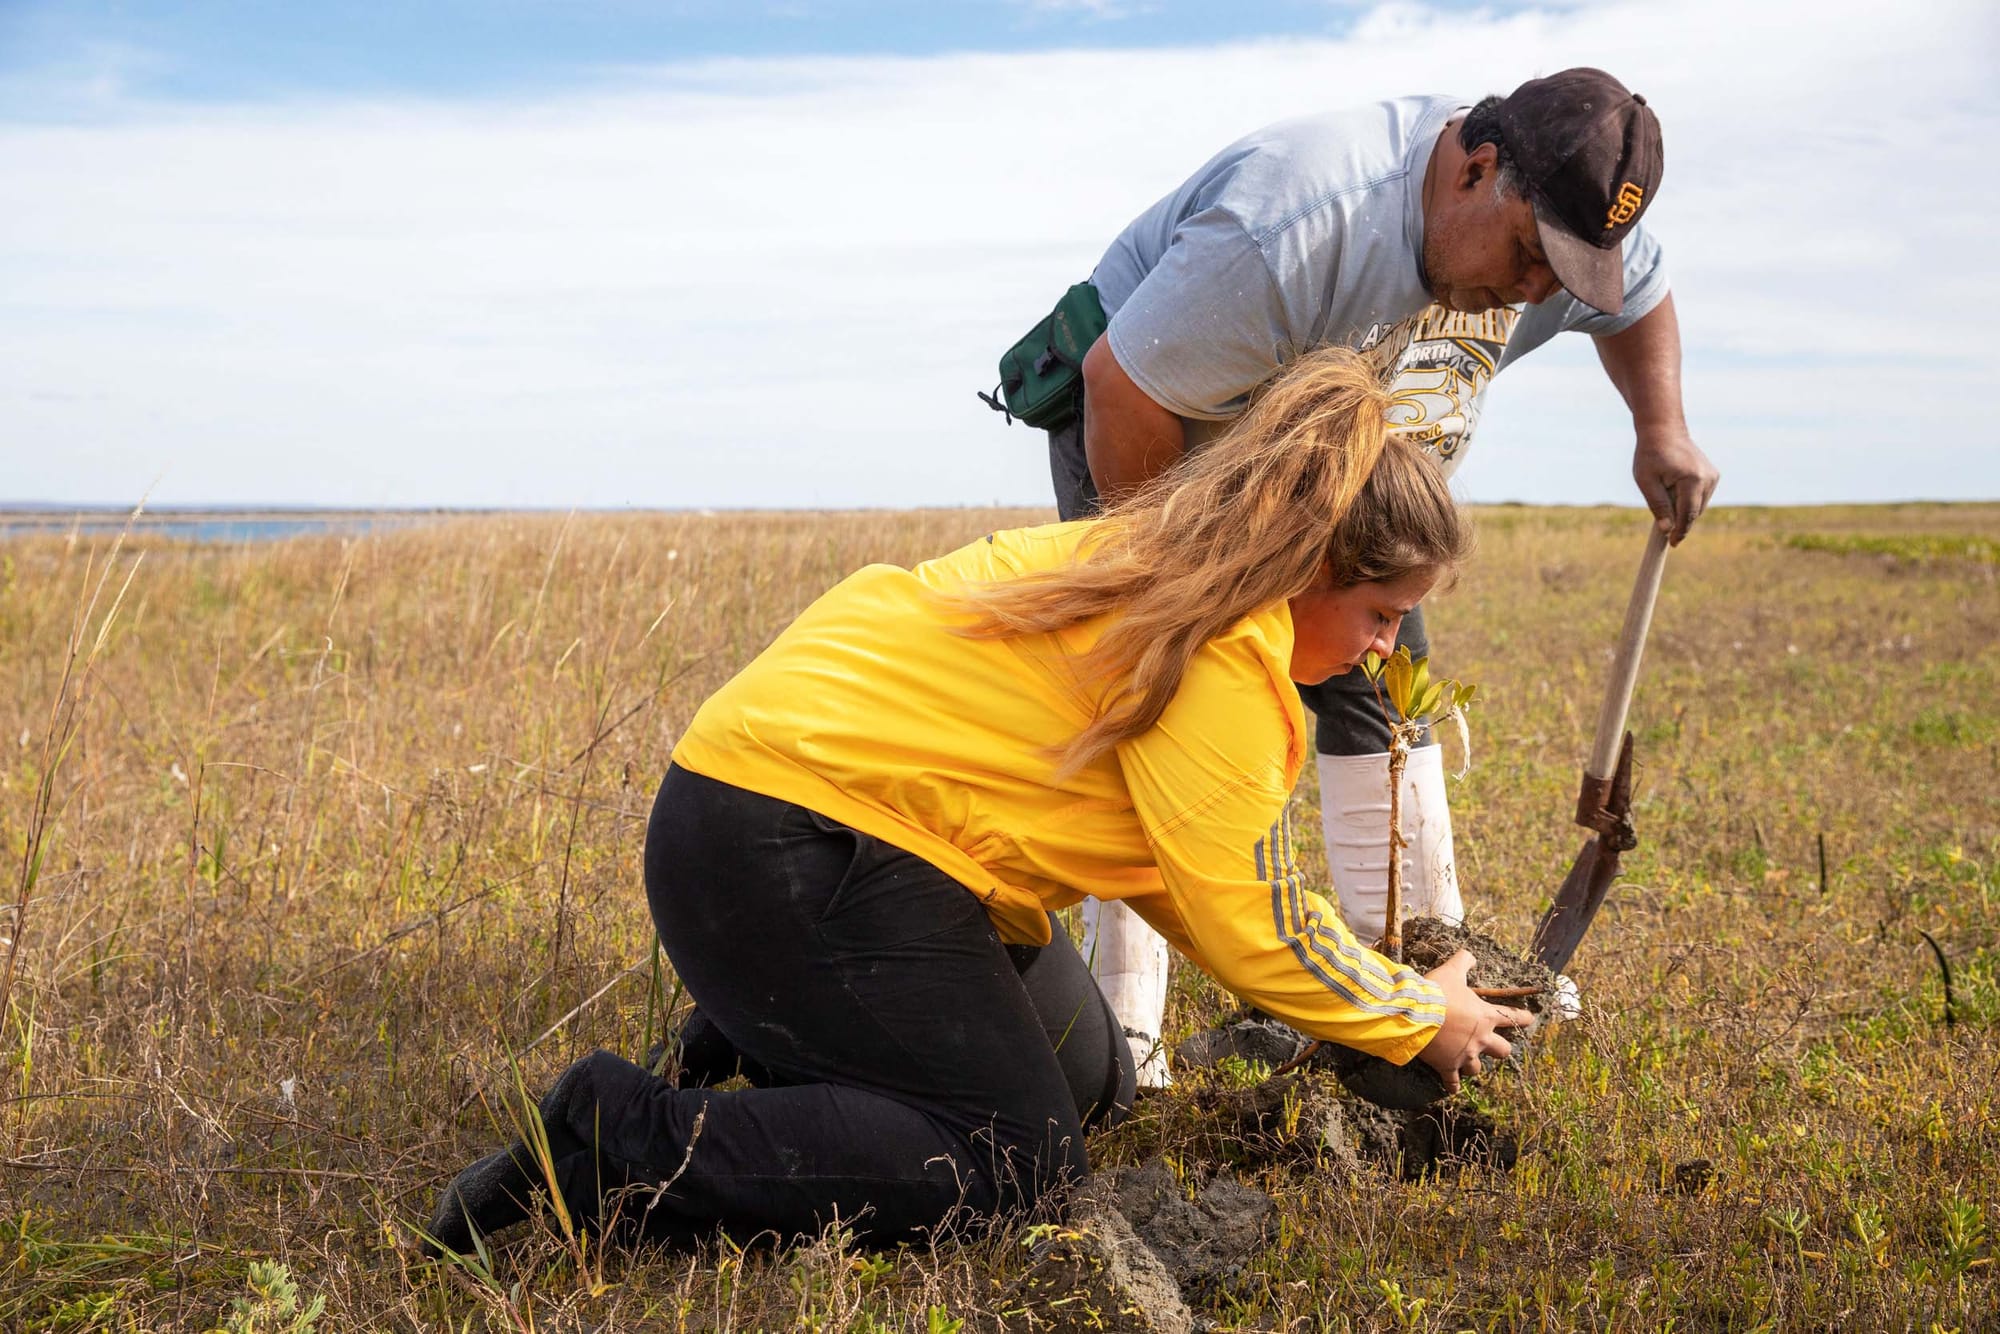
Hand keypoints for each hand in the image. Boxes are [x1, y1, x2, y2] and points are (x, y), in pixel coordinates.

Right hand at [1417, 950, 1533, 1094]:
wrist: (1416, 1014)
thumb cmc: (1437, 992)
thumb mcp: (1452, 971)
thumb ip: (1464, 961)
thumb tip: (1470, 955)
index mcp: (1486, 1017)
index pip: (1513, 1018)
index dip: (1523, 1018)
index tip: (1529, 1019)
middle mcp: (1480, 1039)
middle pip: (1502, 1051)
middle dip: (1499, 1048)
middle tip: (1493, 1045)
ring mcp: (1464, 1055)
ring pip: (1477, 1069)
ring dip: (1473, 1065)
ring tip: (1467, 1062)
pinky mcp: (1446, 1066)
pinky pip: (1452, 1082)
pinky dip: (1452, 1086)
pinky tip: (1453, 1089)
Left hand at [1632, 422, 1718, 545]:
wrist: (1664, 431)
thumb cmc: (1651, 455)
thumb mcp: (1646, 481)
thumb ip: (1658, 505)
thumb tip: (1667, 529)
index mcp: (1693, 479)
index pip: (1688, 514)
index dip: (1680, 531)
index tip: (1672, 544)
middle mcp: (1708, 478)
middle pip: (1694, 512)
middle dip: (1679, 520)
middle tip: (1662, 523)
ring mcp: (1713, 476)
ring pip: (1697, 506)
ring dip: (1682, 509)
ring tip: (1665, 491)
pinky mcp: (1713, 476)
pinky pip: (1699, 498)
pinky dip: (1687, 500)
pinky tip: (1674, 488)